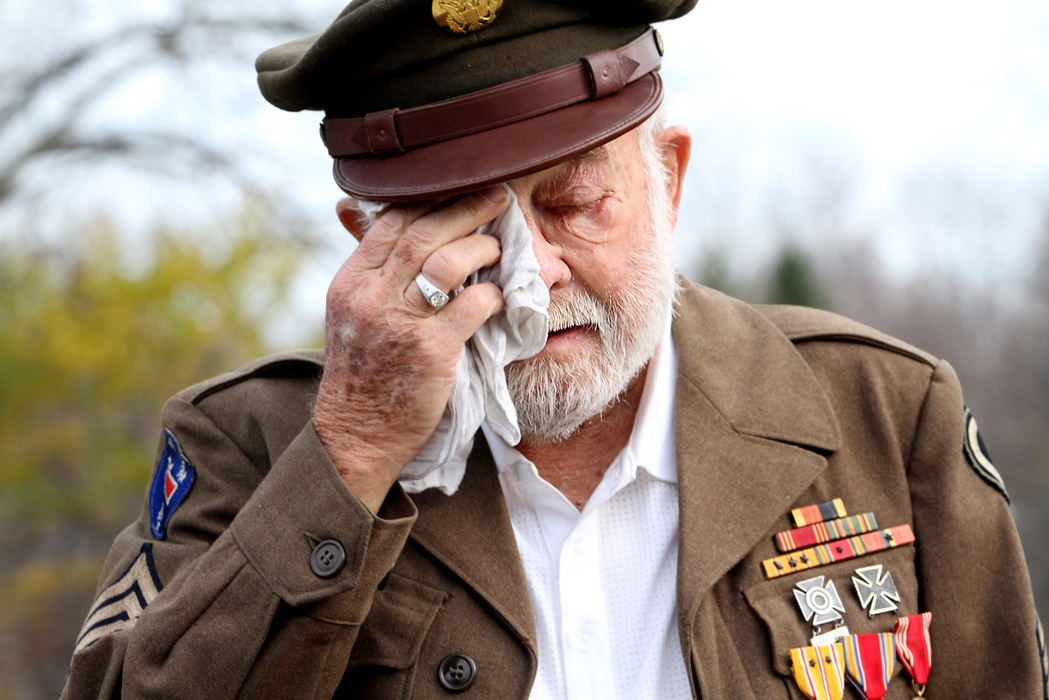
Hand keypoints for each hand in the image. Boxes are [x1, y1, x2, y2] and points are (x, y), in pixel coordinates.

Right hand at [313, 188, 507, 511]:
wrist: (357, 436)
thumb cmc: (363, 374)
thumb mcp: (352, 316)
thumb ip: (373, 273)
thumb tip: (381, 224)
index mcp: (351, 282)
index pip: (392, 220)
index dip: (432, 198)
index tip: (462, 187)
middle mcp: (370, 295)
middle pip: (424, 231)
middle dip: (466, 208)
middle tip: (498, 197)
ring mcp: (398, 322)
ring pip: (448, 261)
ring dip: (482, 247)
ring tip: (501, 248)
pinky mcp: (429, 351)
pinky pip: (471, 306)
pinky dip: (492, 295)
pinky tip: (501, 296)